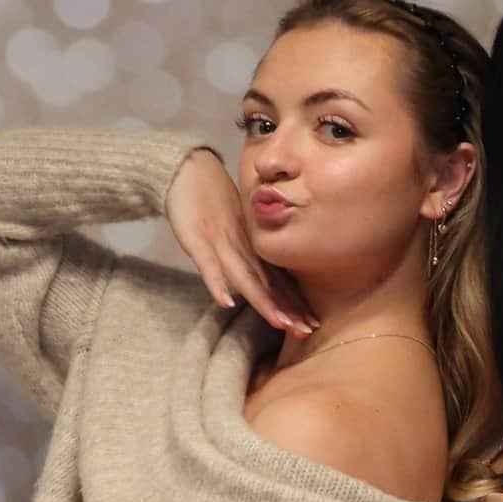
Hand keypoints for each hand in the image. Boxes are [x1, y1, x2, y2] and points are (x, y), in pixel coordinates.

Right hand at [167, 148, 316, 336]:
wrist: (190, 170)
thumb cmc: (215, 202)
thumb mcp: (238, 230)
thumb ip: (251, 254)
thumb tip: (271, 279)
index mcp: (253, 248)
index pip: (278, 280)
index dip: (294, 303)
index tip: (312, 325)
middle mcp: (243, 248)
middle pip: (268, 284)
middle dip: (287, 309)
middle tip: (307, 331)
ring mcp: (220, 243)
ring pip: (245, 277)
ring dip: (263, 301)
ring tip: (279, 323)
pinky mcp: (197, 240)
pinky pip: (208, 264)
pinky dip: (217, 283)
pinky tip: (226, 302)